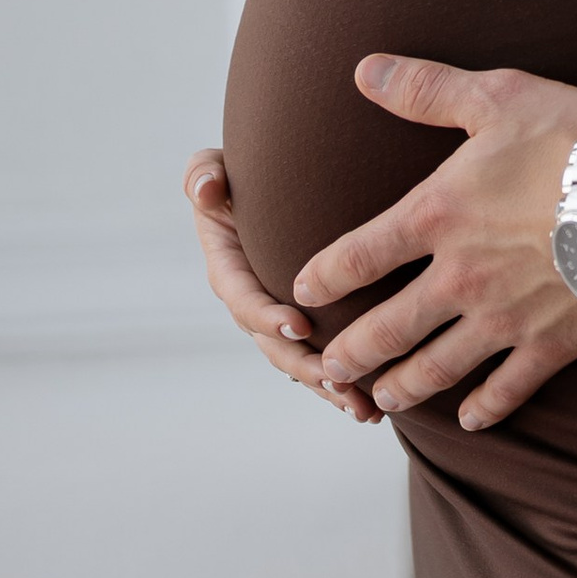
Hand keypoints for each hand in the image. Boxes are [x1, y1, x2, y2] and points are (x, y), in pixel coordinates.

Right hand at [182, 151, 380, 420]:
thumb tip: (208, 193)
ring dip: (329, 389)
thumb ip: (204, 175)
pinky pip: (321, 364)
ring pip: (301, 365)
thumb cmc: (242, 174)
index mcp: (229, 269)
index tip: (300, 326)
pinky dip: (342, 388)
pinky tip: (373, 409)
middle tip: (339, 382)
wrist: (273, 187)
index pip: (243, 299)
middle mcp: (252, 303)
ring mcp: (278, 321)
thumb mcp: (213, 168)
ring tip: (362, 407)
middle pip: (275, 346)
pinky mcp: (306, 330)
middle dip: (306, 367)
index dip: (267, 316)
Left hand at [295, 56, 576, 428]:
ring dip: (404, 386)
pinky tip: (470, 422)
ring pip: (437, 367)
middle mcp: (459, 278)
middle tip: (328, 370)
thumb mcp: (497, 97)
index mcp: (437, 217)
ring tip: (382, 399)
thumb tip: (364, 69)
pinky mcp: (550, 345)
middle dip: (351, 353)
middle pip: (387, 327)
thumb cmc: (573, 141)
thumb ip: (427, 89)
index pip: (359, 254)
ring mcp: (503, 319)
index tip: (303, 292)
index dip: (325, 276)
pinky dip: (486, 407)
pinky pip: (508, 388)